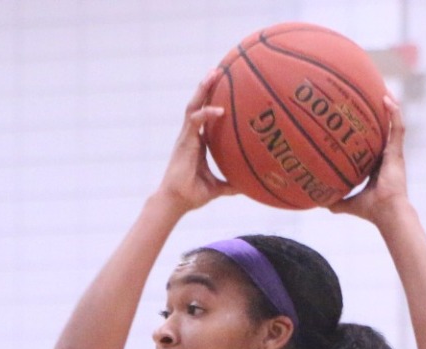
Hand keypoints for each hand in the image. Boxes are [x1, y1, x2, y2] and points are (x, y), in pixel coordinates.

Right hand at [154, 72, 235, 213]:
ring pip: (193, 106)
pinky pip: (194, 121)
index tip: (224, 86)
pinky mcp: (184, 141)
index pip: (204, 115)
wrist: (176, 202)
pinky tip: (219, 110)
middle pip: (198, 104)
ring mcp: (186, 136)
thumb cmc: (193, 195)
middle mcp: (190, 135)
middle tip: (218, 69)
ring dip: (203, 89)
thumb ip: (232, 183)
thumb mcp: (218, 187)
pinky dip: (206, 113)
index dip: (212, 100)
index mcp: (198, 142)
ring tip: (213, 73)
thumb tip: (249, 186)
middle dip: (207, 86)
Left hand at [331, 95, 406, 221]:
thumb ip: (335, 201)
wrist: (387, 213)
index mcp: (377, 166)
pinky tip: (387, 99)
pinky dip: (394, 113)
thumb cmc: (371, 211)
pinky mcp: (398, 152)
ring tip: (383, 90)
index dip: (366, 132)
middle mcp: (386, 156)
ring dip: (390, 107)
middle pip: (382, 130)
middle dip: (378, 114)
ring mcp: (394, 153)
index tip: (355, 120)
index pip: (371, 144)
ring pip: (393, 124)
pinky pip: (398, 127)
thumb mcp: (348, 203)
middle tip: (369, 97)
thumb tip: (317, 202)